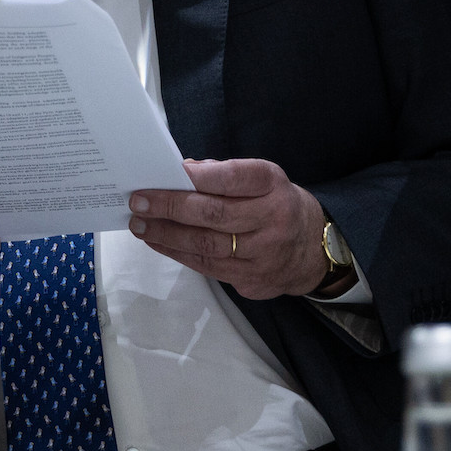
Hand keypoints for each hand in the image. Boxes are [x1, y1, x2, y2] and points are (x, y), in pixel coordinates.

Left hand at [127, 159, 335, 300]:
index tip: (167, 171)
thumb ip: (223, 174)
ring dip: (165, 234)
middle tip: (138, 200)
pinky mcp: (251, 279)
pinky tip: (157, 241)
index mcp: (273, 186)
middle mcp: (273, 220)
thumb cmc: (275, 204)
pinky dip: (177, 253)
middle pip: (214, 214)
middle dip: (170, 206)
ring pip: (205, 245)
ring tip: (139, 223)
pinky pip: (207, 266)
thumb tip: (179, 172)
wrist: (312, 249)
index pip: (234, 178)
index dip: (199, 176)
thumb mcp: (263, 179)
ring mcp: (263, 254)